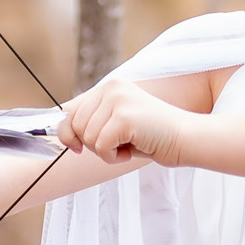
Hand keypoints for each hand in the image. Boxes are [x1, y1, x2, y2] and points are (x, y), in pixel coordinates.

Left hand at [56, 77, 193, 165]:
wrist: (185, 139)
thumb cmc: (151, 136)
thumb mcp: (117, 123)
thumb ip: (93, 120)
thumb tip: (59, 130)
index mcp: (109, 87)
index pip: (70, 110)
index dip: (66, 132)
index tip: (75, 147)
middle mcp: (111, 88)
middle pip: (77, 126)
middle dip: (93, 144)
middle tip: (118, 145)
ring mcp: (117, 100)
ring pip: (88, 138)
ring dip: (106, 152)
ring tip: (129, 145)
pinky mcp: (124, 117)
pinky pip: (101, 146)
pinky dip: (113, 157)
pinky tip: (132, 150)